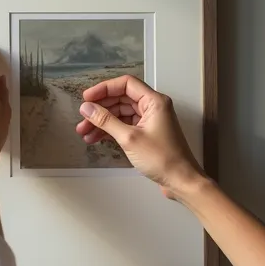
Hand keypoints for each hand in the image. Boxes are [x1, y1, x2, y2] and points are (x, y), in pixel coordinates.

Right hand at [75, 75, 206, 197]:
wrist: (180, 180)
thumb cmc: (164, 160)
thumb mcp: (129, 138)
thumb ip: (106, 121)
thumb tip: (88, 108)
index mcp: (154, 101)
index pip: (125, 84)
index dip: (104, 88)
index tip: (87, 97)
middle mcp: (153, 107)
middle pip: (121, 99)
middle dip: (100, 108)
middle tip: (83, 117)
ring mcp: (150, 121)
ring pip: (121, 114)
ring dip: (103, 121)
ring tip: (85, 132)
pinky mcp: (147, 133)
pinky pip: (125, 125)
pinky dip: (111, 131)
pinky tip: (97, 138)